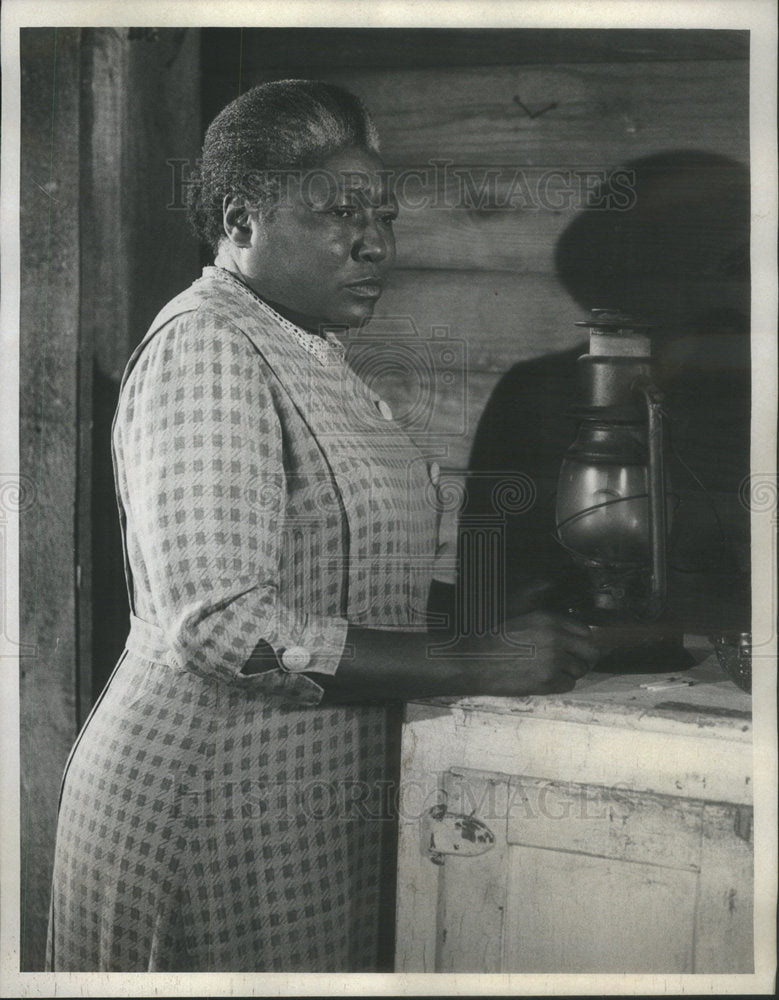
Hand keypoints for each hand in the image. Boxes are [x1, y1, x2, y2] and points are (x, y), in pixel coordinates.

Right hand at [468, 610, 598, 696]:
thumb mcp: (525, 622)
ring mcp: (553, 660)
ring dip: (569, 673)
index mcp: (549, 619)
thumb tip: (575, 639)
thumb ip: (551, 627)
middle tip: (574, 665)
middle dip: (585, 659)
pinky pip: (568, 685)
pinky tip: (542, 680)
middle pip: (591, 651)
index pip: (585, 631)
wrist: (475, 660)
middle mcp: (555, 637)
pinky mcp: (547, 680)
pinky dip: (559, 685)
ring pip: (580, 670)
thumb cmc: (496, 642)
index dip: (582, 642)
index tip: (577, 649)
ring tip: (549, 672)